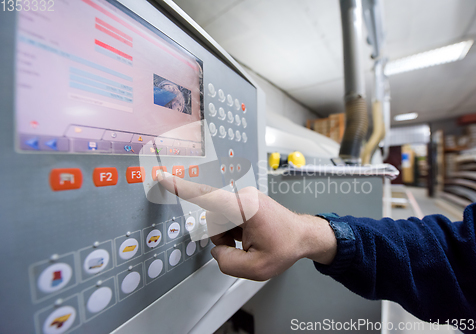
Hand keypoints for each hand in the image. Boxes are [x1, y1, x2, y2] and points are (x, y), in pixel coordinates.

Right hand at [157, 172, 336, 280]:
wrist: (304, 236)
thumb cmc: (286, 247)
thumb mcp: (256, 268)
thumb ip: (226, 262)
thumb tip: (216, 250)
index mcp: (245, 208)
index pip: (206, 196)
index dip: (181, 188)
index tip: (163, 177)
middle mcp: (244, 197)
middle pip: (214, 220)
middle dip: (223, 238)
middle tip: (245, 246)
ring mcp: (245, 196)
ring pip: (219, 220)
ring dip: (229, 235)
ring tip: (250, 241)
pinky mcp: (245, 199)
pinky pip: (228, 217)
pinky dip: (234, 230)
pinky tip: (251, 235)